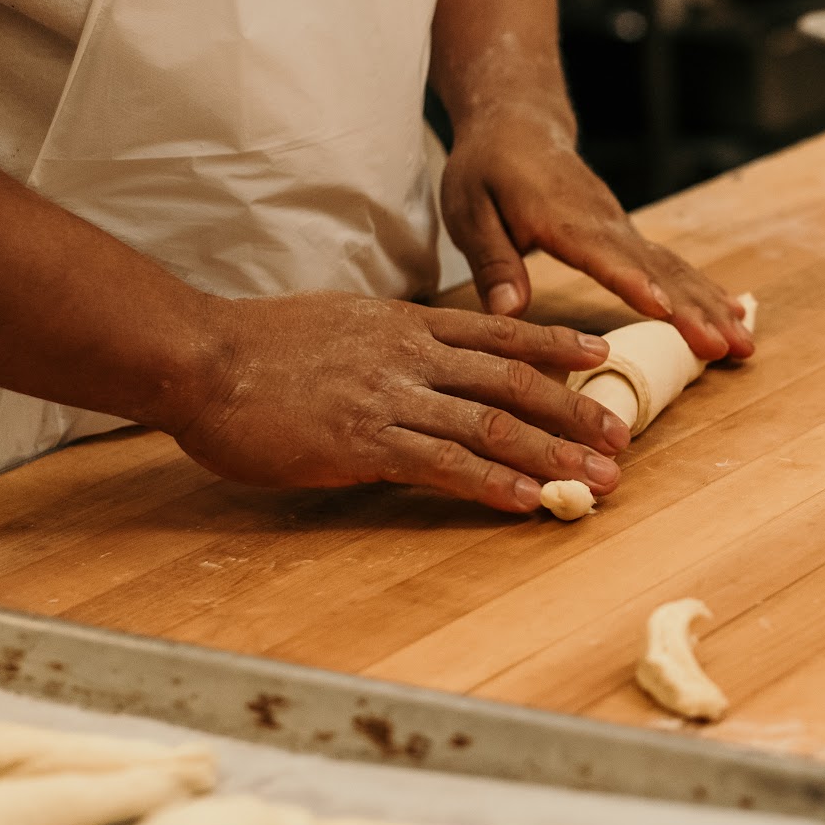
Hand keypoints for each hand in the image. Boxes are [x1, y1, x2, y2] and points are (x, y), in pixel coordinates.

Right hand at [171, 292, 630, 511]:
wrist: (202, 358)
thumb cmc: (262, 346)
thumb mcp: (341, 324)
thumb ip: (391, 342)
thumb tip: (421, 356)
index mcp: (407, 325)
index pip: (500, 332)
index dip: (556, 345)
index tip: (602, 356)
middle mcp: (412, 356)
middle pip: (514, 383)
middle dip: (575, 411)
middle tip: (621, 438)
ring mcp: (391, 399)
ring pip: (492, 426)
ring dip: (552, 454)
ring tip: (597, 479)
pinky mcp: (365, 443)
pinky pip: (443, 465)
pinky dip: (492, 484)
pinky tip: (527, 500)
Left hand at [440, 103, 753, 361]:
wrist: (520, 123)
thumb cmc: (488, 168)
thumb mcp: (469, 211)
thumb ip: (493, 262)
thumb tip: (507, 312)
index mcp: (562, 218)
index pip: (604, 254)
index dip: (635, 282)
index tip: (665, 311)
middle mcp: (605, 223)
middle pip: (657, 269)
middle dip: (694, 311)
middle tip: (727, 346)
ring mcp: (623, 229)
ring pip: (676, 270)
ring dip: (712, 309)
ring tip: (743, 344)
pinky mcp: (630, 237)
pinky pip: (674, 267)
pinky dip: (706, 293)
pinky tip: (734, 316)